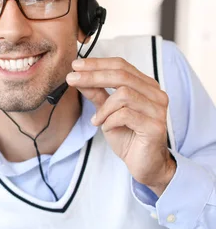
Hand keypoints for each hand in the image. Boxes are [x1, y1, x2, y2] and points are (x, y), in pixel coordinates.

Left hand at [66, 57, 175, 195]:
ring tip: (96, 120)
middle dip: (93, 76)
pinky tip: (106, 128)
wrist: (144, 165)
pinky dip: (109, 120)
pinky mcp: (155, 126)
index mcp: (146, 86)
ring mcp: (157, 109)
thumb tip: (78, 76)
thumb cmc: (127, 136)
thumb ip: (96, 94)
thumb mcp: (107, 112)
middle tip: (71, 79)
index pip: (121, 65)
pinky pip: (126, 114)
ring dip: (103, 108)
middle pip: (122, 75)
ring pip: (124, 94)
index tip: (75, 65)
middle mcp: (156, 94)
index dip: (97, 63)